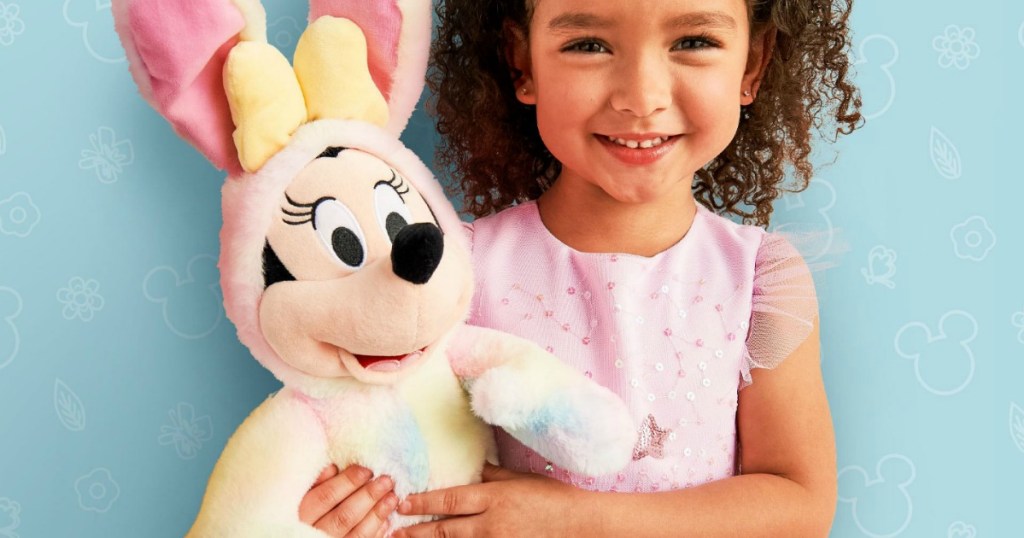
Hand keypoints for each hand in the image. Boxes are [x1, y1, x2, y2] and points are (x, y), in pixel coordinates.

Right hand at [299, 464, 397, 537]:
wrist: (298, 533)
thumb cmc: (299, 511)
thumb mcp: (299, 495)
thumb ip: (314, 483)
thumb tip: (334, 467)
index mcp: (300, 514)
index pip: (326, 497)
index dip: (348, 482)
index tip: (367, 469)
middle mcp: (311, 534)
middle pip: (344, 516)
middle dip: (368, 496)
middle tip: (387, 481)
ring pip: (356, 534)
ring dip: (376, 515)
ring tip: (392, 498)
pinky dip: (375, 533)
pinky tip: (386, 521)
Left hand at [392, 463, 582, 537]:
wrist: (579, 525)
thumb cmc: (553, 498)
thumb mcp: (522, 480)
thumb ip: (496, 476)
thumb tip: (478, 470)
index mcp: (493, 498)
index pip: (449, 501)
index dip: (423, 503)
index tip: (404, 503)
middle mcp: (490, 523)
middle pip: (445, 530)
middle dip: (417, 532)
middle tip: (393, 532)